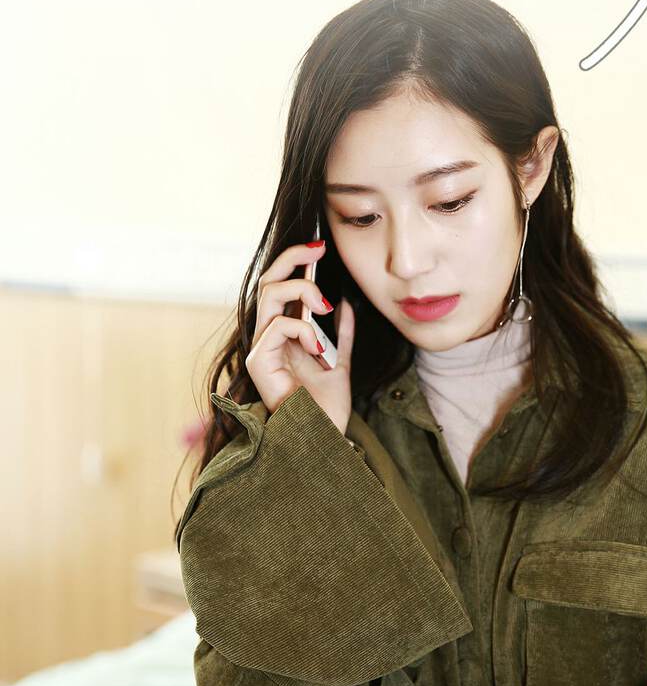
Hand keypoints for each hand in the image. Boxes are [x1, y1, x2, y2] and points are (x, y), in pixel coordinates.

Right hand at [244, 240, 355, 435]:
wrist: (323, 438)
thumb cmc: (325, 408)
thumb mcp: (340, 362)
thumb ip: (342, 335)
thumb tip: (348, 303)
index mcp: (284, 334)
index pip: (280, 285)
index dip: (294, 261)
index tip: (320, 246)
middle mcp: (268, 337)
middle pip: (267, 281)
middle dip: (292, 258)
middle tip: (318, 250)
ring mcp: (261, 348)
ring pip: (269, 295)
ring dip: (302, 290)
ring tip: (324, 307)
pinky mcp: (258, 362)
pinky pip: (277, 327)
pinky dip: (303, 330)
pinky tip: (317, 348)